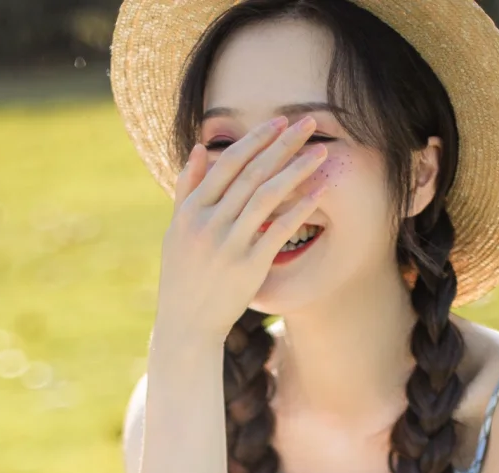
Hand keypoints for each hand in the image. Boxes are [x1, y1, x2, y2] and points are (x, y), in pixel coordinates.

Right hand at [154, 114, 328, 342]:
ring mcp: (228, 245)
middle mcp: (208, 223)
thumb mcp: (177, 230)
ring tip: (321, 153)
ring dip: (296, 170)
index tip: (280, 122)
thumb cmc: (182, 277)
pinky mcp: (247, 267)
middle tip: (309, 123)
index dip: (256, 139)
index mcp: (191, 210)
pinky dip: (299, 209)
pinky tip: (319, 193)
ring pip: (266, 196)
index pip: (227, 163)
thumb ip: (187, 189)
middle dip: (283, 144)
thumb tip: (200, 149)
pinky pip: (277, 230)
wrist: (186, 324)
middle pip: (251, 173)